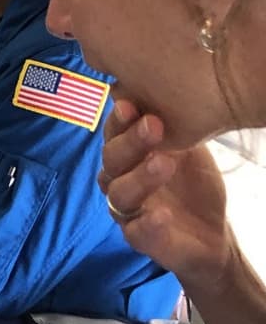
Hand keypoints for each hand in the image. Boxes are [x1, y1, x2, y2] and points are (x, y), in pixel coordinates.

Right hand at [99, 98, 235, 290]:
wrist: (210, 231)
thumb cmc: (191, 184)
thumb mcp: (185, 148)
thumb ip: (169, 126)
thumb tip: (161, 84)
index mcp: (127, 156)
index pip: (113, 134)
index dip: (118, 120)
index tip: (131, 104)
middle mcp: (120, 180)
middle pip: (112, 160)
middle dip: (130, 142)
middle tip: (154, 125)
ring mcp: (128, 211)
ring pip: (119, 194)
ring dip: (139, 177)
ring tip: (164, 163)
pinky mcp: (140, 238)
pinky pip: (136, 232)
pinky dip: (147, 224)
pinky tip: (162, 214)